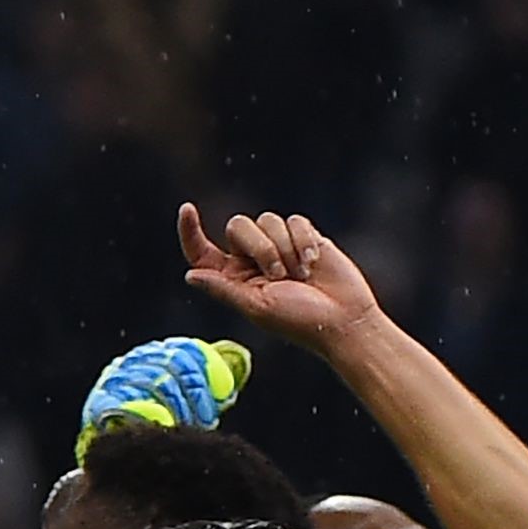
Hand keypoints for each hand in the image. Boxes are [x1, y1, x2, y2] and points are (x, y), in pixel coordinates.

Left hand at [176, 203, 383, 346]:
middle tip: (279, 275)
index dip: (190, 231)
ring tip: (301, 274)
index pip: (202, 252)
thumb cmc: (297, 320)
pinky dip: (303, 241)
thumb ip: (223, 288)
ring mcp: (277, 245)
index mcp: (232, 279)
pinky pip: (293, 221)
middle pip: (237, 226)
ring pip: (267, 220)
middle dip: (259, 246)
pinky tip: (313, 262)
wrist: (341, 317)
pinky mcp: (303, 236)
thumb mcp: (256, 307)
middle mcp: (250, 259)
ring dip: (285, 248)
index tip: (186, 209)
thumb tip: (190, 275)